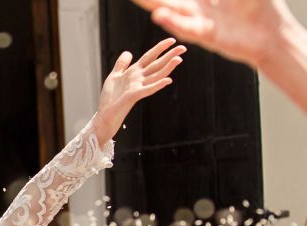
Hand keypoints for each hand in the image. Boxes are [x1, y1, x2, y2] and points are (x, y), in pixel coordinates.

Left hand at [92, 39, 185, 144]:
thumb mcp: (114, 76)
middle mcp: (138, 78)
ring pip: (155, 75)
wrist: (105, 114)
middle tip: (183, 48)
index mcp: (134, 72)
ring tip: (178, 59)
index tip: (172, 40)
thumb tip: (128, 52)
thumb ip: (121, 64)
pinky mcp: (134, 96)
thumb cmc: (109, 97)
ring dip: (167, 68)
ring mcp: (137, 87)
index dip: (160, 48)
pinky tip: (168, 81)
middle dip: (169, 56)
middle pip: (156, 64)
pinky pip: (148, 89)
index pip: (150, 56)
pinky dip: (157, 85)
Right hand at [131, 0, 288, 67]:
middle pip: (169, 3)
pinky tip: (160, 16)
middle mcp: (198, 12)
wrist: (271, 34)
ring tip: (140, 0)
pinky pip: (188, 28)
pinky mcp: (208, 36)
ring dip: (158, 9)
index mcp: (203, 1)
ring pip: (174, 15)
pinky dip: (174, 22)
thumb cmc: (260, 10)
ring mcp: (202, 24)